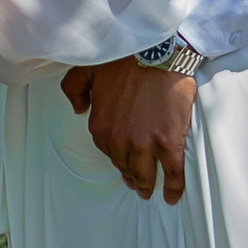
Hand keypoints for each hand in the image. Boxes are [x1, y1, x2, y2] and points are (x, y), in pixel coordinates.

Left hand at [60, 55, 196, 202]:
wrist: (157, 51)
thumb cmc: (123, 57)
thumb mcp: (85, 70)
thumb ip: (74, 90)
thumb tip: (78, 109)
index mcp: (100, 126)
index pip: (107, 151)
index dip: (116, 156)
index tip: (122, 160)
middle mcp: (119, 141)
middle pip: (125, 166)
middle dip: (130, 176)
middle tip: (136, 182)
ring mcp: (145, 144)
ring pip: (145, 174)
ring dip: (146, 185)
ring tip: (149, 190)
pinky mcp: (169, 142)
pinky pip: (172, 173)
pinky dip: (173, 187)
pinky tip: (172, 196)